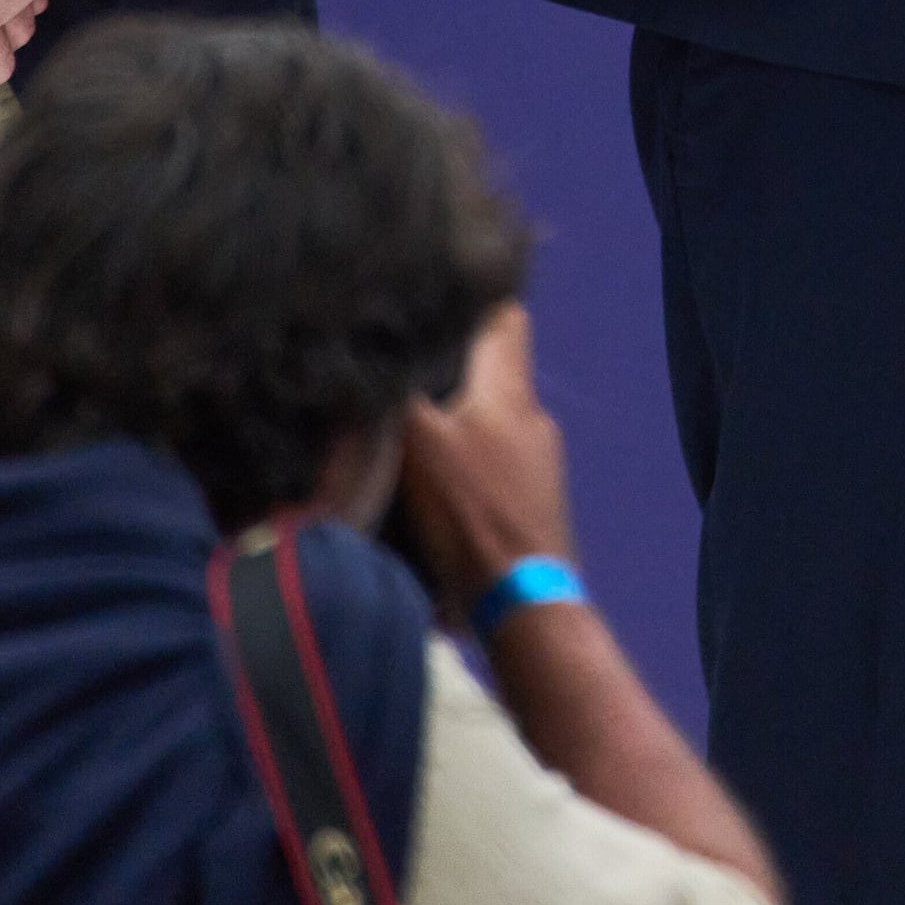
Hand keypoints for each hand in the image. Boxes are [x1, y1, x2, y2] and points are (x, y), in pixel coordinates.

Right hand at [399, 303, 579, 616]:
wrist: (520, 601)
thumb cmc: (471, 510)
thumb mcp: (419, 443)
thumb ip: (396, 396)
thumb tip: (367, 357)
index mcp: (512, 390)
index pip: (504, 319)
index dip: (469, 304)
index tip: (425, 303)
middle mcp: (532, 416)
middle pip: (491, 371)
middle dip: (446, 367)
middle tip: (393, 367)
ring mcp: (536, 462)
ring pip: (486, 419)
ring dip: (449, 418)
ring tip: (397, 420)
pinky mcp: (528, 501)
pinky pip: (488, 461)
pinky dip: (458, 459)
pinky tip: (423, 474)